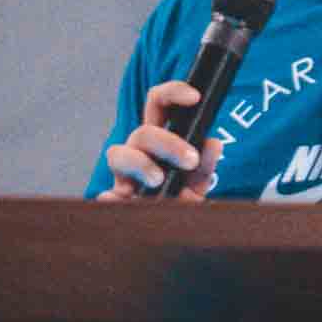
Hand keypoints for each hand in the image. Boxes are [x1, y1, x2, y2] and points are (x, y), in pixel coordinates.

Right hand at [95, 81, 221, 201]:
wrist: (171, 229)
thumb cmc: (182, 196)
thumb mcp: (198, 180)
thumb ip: (206, 163)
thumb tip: (212, 144)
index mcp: (159, 137)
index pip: (158, 103)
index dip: (173, 93)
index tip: (195, 97)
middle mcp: (138, 151)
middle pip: (142, 132)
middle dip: (169, 143)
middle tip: (191, 161)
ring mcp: (124, 175)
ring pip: (117, 155)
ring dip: (140, 164)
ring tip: (159, 180)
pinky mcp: (117, 200)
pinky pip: (109, 196)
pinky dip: (112, 198)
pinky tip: (119, 201)